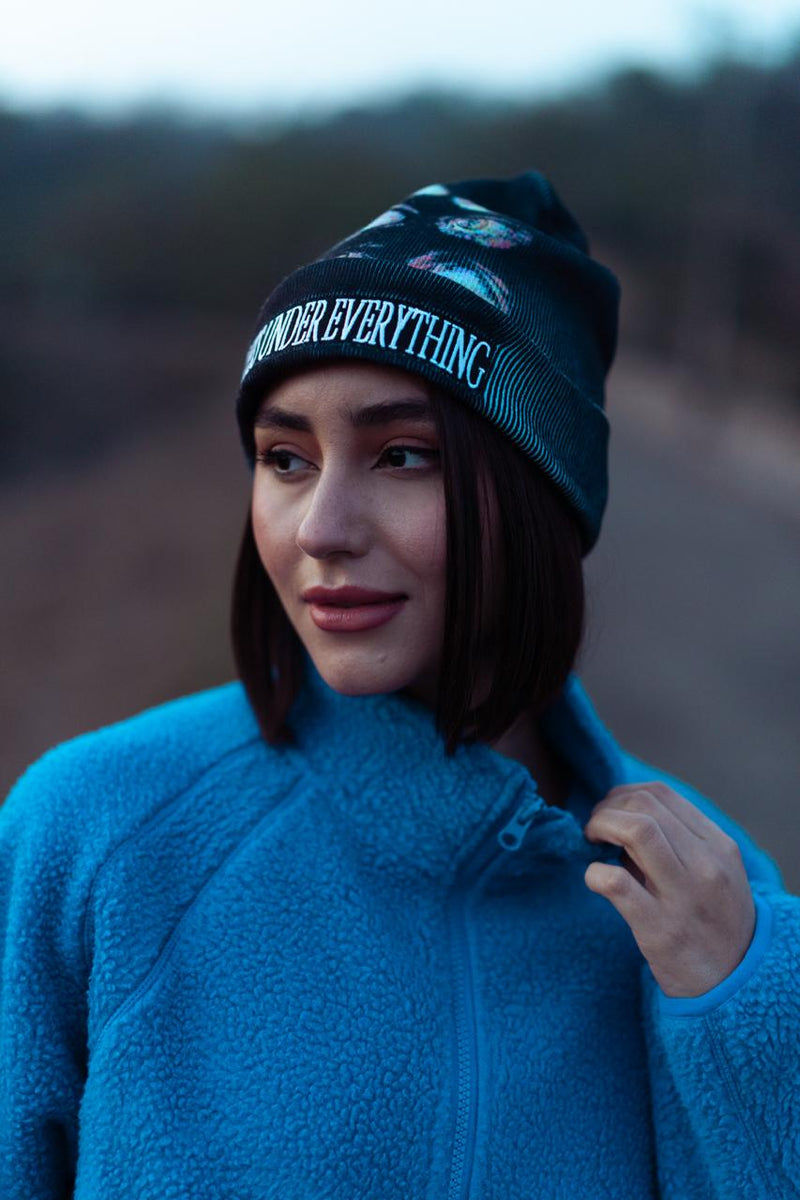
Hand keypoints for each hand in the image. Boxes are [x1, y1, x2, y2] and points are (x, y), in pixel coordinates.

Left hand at [583, 782, 755, 997]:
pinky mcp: (659, 929)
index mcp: (718, 846)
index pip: (661, 795)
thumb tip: (620, 815)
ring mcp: (683, 897)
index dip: (623, 795)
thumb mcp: (712, 873)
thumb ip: (676, 842)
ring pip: (637, 831)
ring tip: (592, 842)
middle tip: (594, 828)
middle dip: (607, 808)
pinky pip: (616, 883)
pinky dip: (594, 873)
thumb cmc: (712, 920)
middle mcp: (705, 866)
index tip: (610, 812)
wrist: (732, 983)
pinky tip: (595, 879)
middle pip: (644, 806)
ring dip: (601, 826)